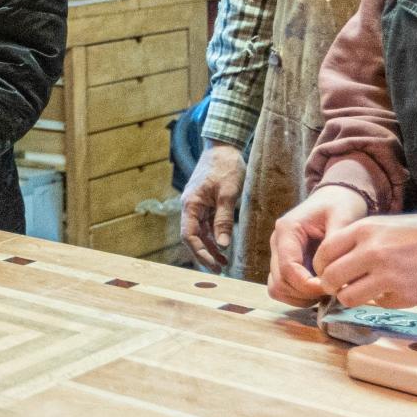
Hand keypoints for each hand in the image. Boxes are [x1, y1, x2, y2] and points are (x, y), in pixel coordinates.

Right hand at [178, 143, 246, 269]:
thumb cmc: (226, 167)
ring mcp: (197, 205)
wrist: (224, 147)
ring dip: (210, 247)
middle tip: (219, 270)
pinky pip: (206, 224)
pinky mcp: (205, 203)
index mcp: (191, 204)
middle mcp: (190, 206)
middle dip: (204, 254)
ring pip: (199, 232)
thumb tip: (223, 245)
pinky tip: (223, 246)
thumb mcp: (228, 194)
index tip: (213, 265)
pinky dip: (214, 236)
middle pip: (192, 237)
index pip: (188, 235)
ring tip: (223, 263)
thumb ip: (223, 220)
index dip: (199, 252)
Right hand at [267, 184, 369, 304]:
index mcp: (287, 230)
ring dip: (301, 297)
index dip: (308, 285)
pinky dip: (299, 295)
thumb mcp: (343, 217)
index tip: (331, 287)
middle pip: (280, 282)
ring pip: (277, 288)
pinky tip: (319, 289)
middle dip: (305, 293)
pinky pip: (283, 288)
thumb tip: (330, 273)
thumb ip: (335, 244)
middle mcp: (277, 243)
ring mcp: (278, 254)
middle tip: (332, 290)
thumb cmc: (340, 205)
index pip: (288, 268)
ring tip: (325, 290)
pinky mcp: (284, 262)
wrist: (335, 197)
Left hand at [311, 209, 416, 309]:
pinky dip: (384, 301)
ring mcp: (389, 276)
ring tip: (366, 292)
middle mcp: (373, 252)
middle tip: (340, 288)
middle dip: (331, 286)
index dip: (322, 267)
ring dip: (352, 298)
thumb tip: (338, 265)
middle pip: (331, 278)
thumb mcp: (391, 225)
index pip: (324, 252)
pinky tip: (400, 289)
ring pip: (349, 298)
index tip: (327, 273)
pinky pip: (379, 304)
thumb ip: (364, 242)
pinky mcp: (405, 296)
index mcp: (367, 229)